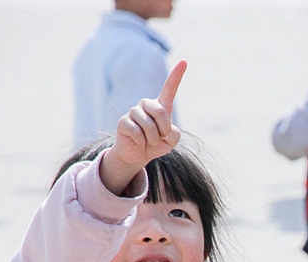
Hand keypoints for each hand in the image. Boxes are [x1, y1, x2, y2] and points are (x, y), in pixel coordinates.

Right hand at [100, 60, 186, 195]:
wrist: (138, 155)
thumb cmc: (156, 144)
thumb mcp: (172, 140)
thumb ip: (175, 133)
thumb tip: (164, 130)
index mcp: (161, 106)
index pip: (169, 88)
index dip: (176, 75)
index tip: (184, 61)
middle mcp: (146, 105)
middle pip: (162, 112)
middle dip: (164, 129)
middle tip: (160, 137)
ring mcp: (133, 112)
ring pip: (150, 126)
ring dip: (153, 140)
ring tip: (148, 141)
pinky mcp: (123, 122)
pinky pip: (138, 133)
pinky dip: (142, 143)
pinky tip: (138, 142)